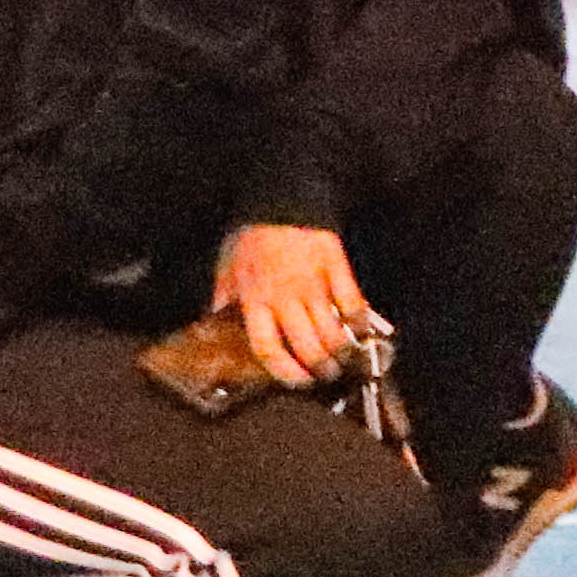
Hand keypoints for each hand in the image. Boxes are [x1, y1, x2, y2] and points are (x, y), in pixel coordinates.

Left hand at [208, 219, 380, 385]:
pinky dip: (360, 321)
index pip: (268, 348)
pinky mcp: (336, 267)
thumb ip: (224, 296)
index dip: (285, 372)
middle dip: (320, 368)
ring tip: (343, 358)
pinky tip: (361, 330)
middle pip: (306, 346)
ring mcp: (313, 283)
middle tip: (326, 374)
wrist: (283, 195)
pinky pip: (353, 303)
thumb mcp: (228, 265)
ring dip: (340, 351)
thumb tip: (215, 321)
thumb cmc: (253, 232)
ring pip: (332, 331)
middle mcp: (284, 296)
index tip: (297, 380)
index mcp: (255, 299)